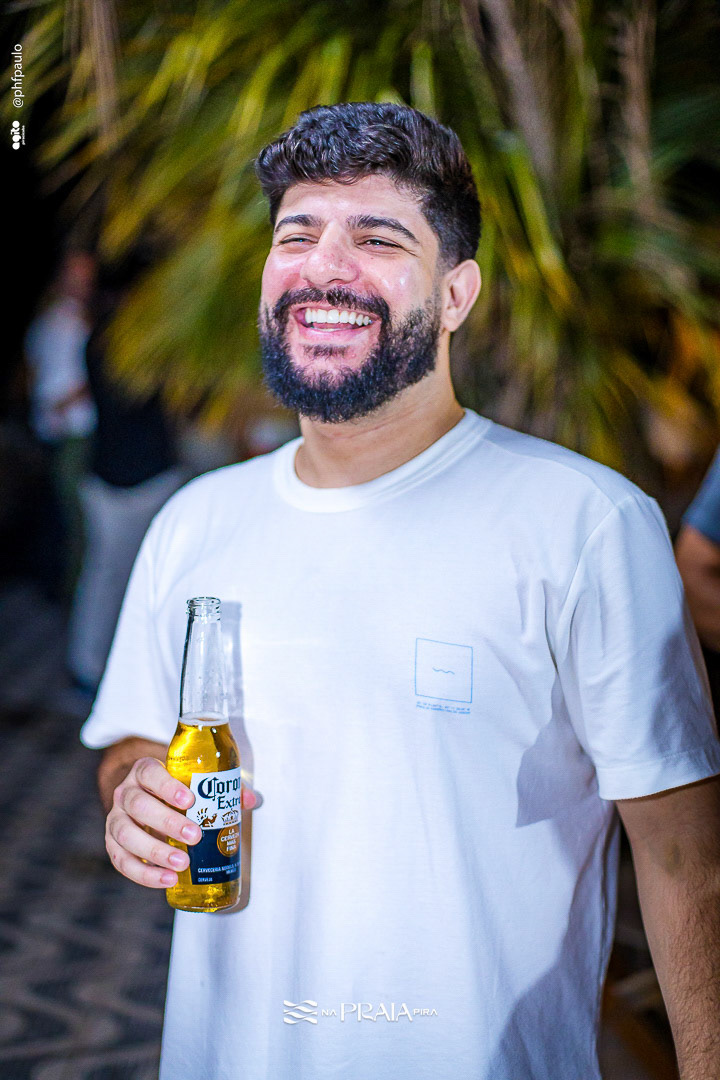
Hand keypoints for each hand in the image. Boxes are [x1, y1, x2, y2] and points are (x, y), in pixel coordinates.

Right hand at [105, 755, 259, 888]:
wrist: (147, 801)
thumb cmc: (177, 791)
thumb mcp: (194, 783)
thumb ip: (221, 788)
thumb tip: (248, 800)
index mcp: (144, 772)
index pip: (149, 772)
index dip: (166, 785)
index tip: (189, 800)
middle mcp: (125, 793)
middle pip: (138, 805)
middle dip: (166, 822)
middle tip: (195, 836)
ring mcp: (115, 819)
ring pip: (125, 834)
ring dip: (154, 851)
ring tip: (182, 864)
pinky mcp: (113, 845)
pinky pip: (121, 860)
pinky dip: (143, 874)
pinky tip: (167, 880)